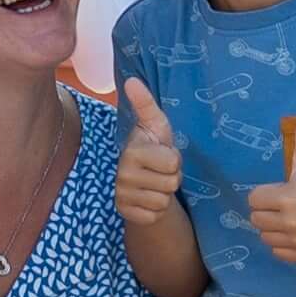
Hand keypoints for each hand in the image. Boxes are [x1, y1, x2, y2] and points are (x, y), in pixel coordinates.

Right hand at [115, 77, 185, 226]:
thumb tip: (132, 80)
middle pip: (171, 184)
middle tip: (159, 171)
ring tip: (154, 184)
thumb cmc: (153, 147)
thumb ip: (145, 103)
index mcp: (132, 151)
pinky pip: (154, 216)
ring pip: (163, 201)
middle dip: (171, 178)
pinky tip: (147, 199)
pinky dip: (155, 210)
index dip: (174, 160)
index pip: (173, 163)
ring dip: (164, 194)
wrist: (141, 180)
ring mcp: (121, 195)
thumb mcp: (155, 124)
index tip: (162, 155)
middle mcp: (123, 174)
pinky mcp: (124, 213)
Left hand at [244, 109, 295, 264]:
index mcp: (288, 197)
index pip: (254, 199)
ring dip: (273, 228)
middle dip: (267, 210)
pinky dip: (283, 243)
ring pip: (265, 236)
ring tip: (291, 217)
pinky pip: (277, 252)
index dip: (265, 193)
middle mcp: (292, 222)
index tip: (281, 189)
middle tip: (285, 204)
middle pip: (256, 219)